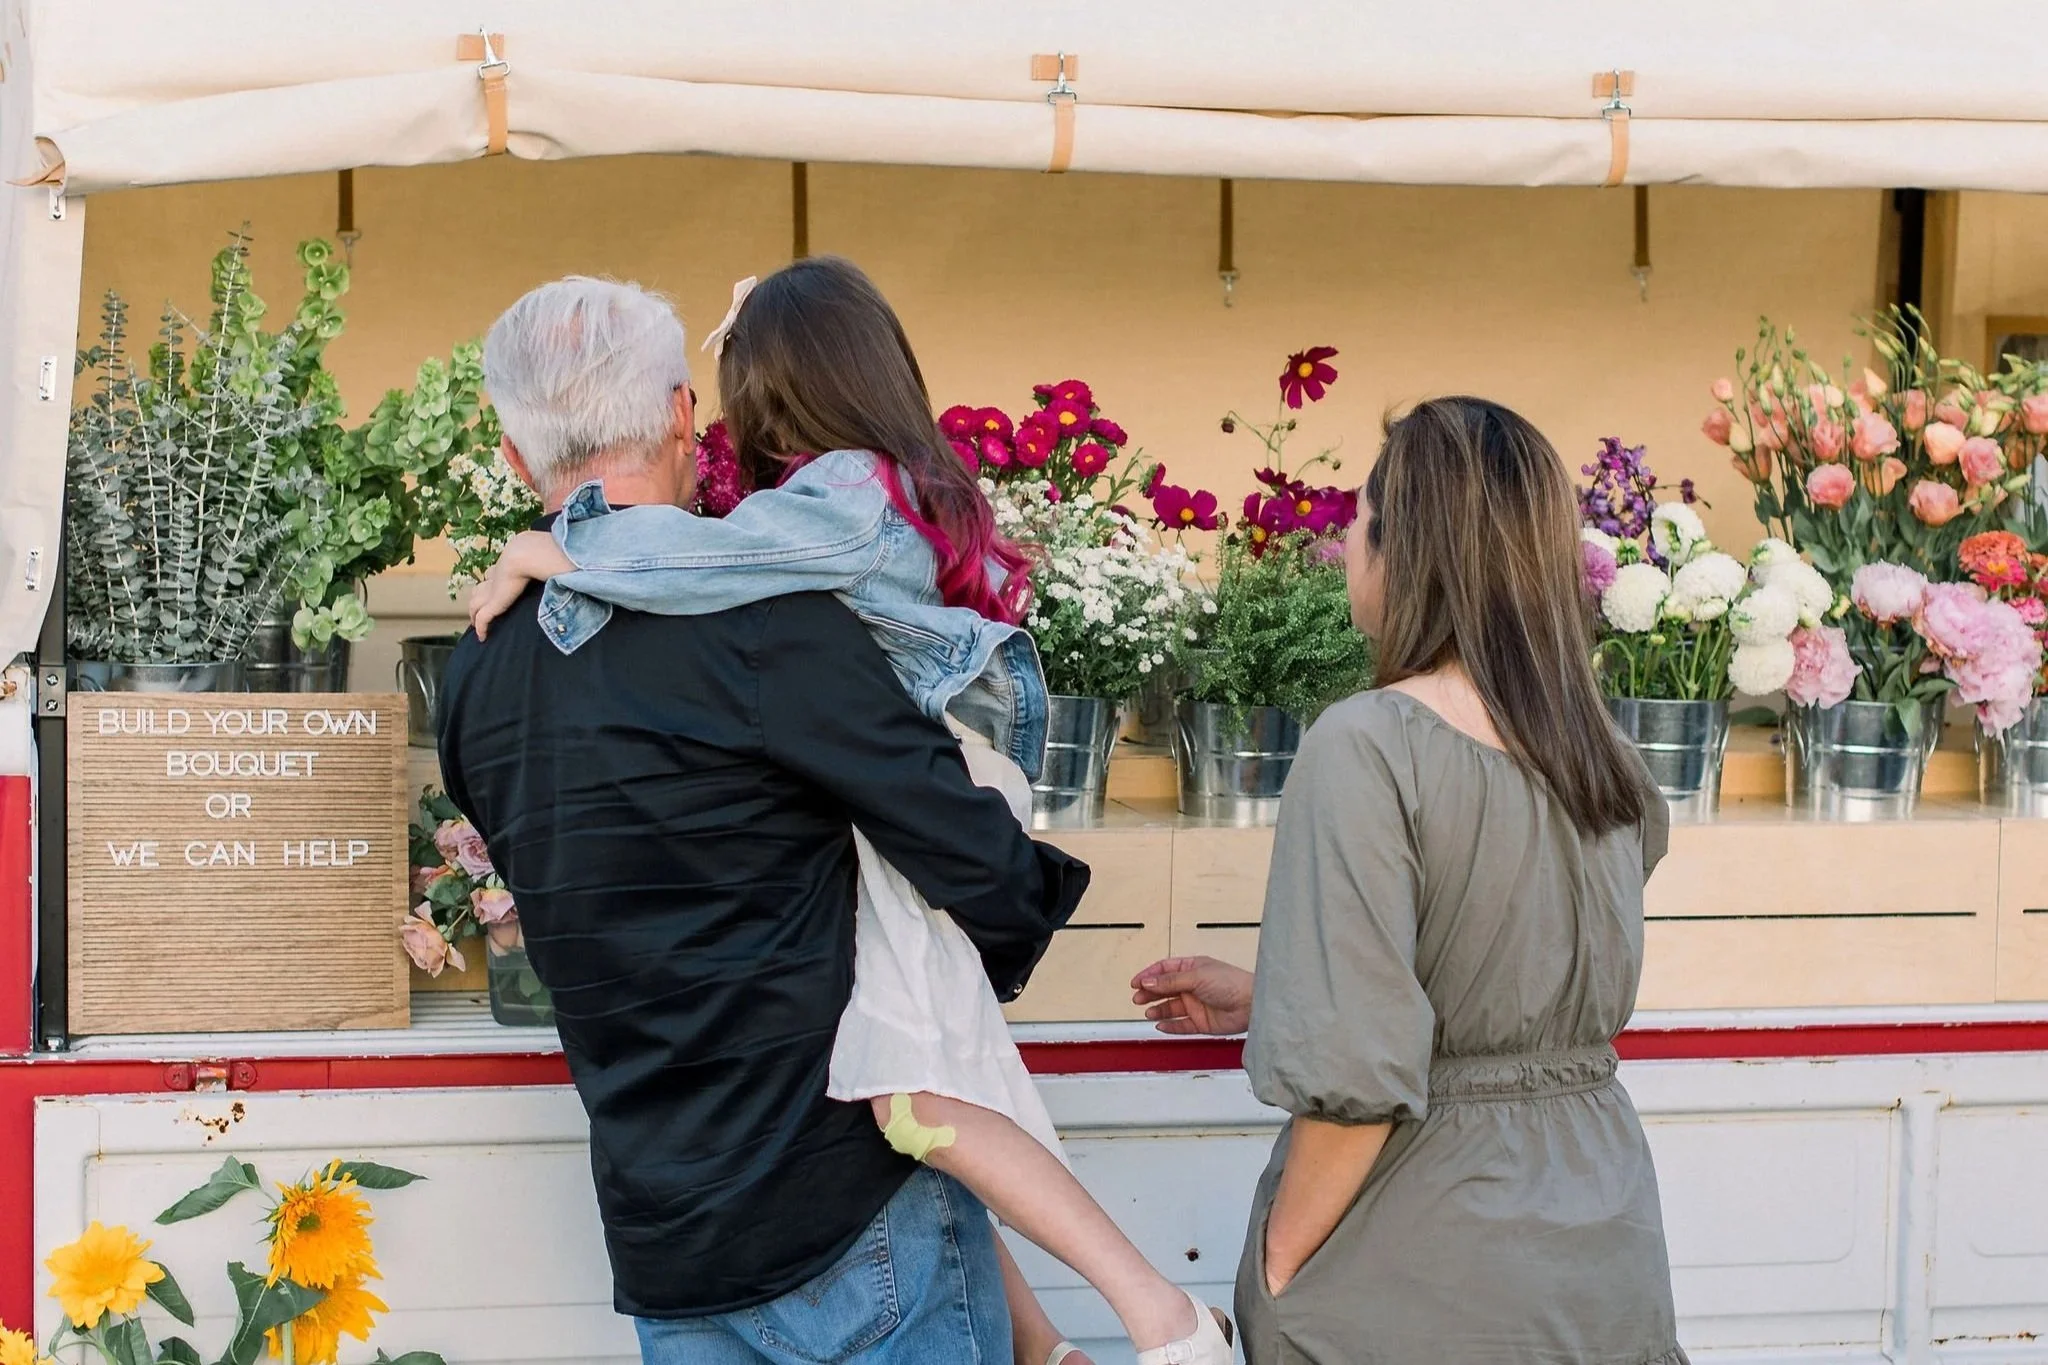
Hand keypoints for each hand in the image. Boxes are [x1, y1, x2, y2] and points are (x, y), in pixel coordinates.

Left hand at [469, 530, 574, 639]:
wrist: (527, 554)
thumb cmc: (539, 553)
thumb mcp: (543, 555)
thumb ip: (549, 559)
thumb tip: (566, 561)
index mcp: (506, 566)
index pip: (493, 574)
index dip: (491, 582)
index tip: (492, 586)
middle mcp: (495, 578)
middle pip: (479, 589)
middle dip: (477, 599)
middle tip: (478, 609)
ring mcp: (492, 591)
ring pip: (475, 604)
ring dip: (474, 614)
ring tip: (477, 625)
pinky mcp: (494, 603)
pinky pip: (483, 618)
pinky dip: (481, 628)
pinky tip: (483, 638)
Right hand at [1130, 956, 1253, 1035]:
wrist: (1251, 1004)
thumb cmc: (1232, 983)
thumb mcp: (1196, 976)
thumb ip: (1169, 981)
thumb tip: (1148, 981)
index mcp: (1192, 968)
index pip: (1164, 970)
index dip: (1149, 975)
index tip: (1136, 983)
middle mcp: (1194, 986)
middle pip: (1165, 989)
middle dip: (1150, 993)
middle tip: (1138, 998)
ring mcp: (1197, 1004)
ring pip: (1171, 1008)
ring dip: (1158, 1010)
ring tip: (1149, 1012)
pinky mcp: (1202, 1022)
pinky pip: (1181, 1025)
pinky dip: (1170, 1026)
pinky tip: (1160, 1025)